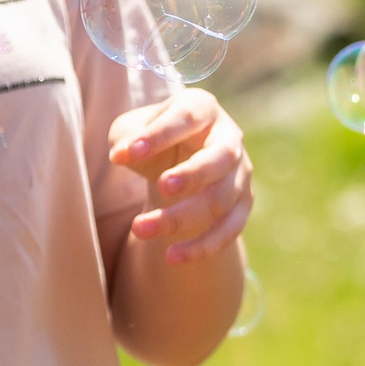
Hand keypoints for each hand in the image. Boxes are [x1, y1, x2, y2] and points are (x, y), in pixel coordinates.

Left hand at [108, 89, 252, 262]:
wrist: (178, 158)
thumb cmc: (150, 138)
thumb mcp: (132, 129)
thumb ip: (126, 137)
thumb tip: (122, 155)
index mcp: (203, 109)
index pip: (187, 118)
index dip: (159, 136)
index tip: (126, 154)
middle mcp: (229, 138)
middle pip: (220, 158)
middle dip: (194, 174)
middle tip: (162, 187)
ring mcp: (240, 173)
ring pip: (221, 199)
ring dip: (182, 217)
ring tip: (139, 230)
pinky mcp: (242, 204)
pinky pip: (230, 229)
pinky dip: (203, 245)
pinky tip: (172, 257)